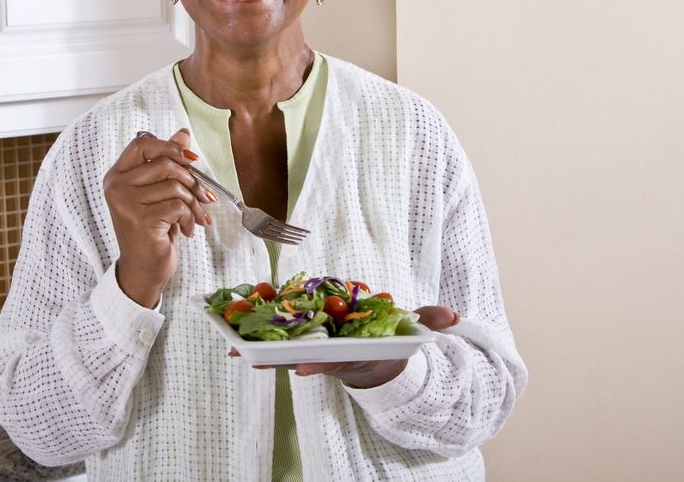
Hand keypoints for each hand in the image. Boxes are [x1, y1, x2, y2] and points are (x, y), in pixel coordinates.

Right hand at [104, 129, 212, 307]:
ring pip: (174, 186)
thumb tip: (183, 133)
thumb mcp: (159, 194)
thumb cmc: (152, 231)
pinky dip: (190, 218)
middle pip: (165, 163)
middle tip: (203, 197)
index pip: (142, 144)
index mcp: (117, 176)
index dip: (170, 147)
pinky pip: (177, 206)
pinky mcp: (140, 220)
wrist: (143, 269)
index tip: (192, 160)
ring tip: (196, 218)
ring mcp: (125, 203)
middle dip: (191, 180)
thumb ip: (167, 163)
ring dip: (193, 204)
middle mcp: (116, 186)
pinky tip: (188, 230)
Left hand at [230, 306, 460, 387]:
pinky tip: (234, 338)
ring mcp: (316, 353)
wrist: (381, 361)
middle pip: (302, 359)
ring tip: (233, 351)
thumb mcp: (412, 333)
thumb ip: (429, 321)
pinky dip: (258, 339)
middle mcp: (332, 357)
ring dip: (260, 352)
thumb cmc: (393, 342)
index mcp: (356, 354)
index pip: (338, 360)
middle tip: (253, 361)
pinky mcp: (304, 345)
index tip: (305, 367)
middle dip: (279, 360)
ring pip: (285, 353)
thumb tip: (450, 316)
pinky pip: (279, 342)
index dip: (322, 364)